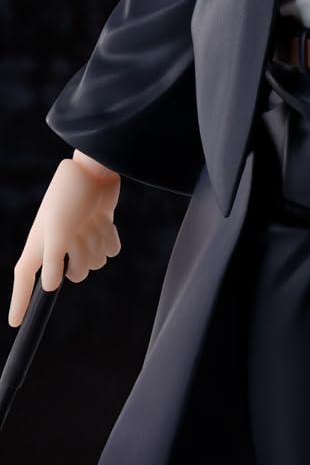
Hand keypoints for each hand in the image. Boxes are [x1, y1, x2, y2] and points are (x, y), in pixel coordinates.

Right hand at [9, 153, 120, 326]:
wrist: (97, 168)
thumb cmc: (71, 194)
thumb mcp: (58, 228)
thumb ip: (54, 259)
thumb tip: (52, 287)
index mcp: (40, 242)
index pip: (25, 278)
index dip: (20, 301)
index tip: (17, 323)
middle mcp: (59, 244)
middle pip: (73, 276)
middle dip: (83, 257)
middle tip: (82, 233)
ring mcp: (81, 238)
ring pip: (95, 264)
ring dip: (98, 243)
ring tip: (93, 221)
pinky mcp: (99, 231)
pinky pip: (109, 250)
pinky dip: (110, 237)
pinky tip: (105, 219)